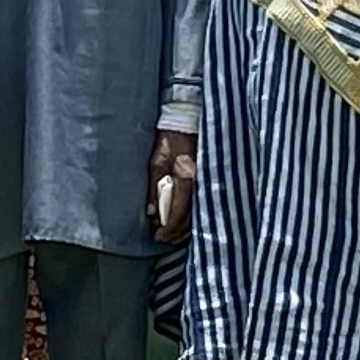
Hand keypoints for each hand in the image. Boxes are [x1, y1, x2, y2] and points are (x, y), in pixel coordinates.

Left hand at [147, 129, 196, 247]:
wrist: (187, 120)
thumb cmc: (169, 138)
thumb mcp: (156, 161)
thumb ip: (154, 187)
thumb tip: (151, 212)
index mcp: (186, 176)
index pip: (178, 210)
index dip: (168, 226)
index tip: (159, 236)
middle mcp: (200, 181)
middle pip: (190, 215)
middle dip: (176, 230)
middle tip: (163, 238)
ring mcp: (207, 180)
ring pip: (198, 211)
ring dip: (185, 225)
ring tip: (172, 233)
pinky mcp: (209, 178)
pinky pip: (201, 202)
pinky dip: (192, 214)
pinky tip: (184, 219)